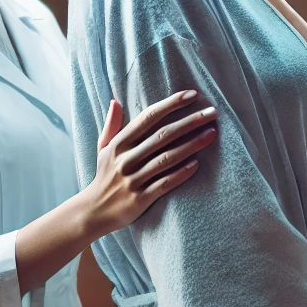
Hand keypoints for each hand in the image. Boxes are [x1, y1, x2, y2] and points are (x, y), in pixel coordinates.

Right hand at [85, 90, 217, 233]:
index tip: (192, 95)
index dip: (171, 104)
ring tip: (211, 134)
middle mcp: (125, 159)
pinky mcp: (140, 199)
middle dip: (189, 122)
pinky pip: (165, 184)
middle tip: (212, 113)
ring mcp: (133, 179)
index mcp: (119, 144)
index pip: (148, 117)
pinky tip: (197, 164)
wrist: (94, 212)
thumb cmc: (104, 176)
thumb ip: (111, 124)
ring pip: (167, 158)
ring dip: (192, 145)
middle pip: (162, 136)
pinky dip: (181, 174)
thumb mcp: (103, 148)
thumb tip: (115, 100)